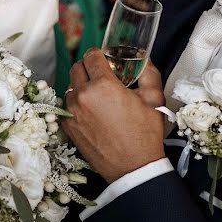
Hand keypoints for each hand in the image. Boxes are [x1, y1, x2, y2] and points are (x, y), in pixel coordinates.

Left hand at [61, 49, 165, 182]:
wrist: (133, 167)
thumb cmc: (144, 135)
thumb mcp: (154, 99)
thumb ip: (148, 73)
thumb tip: (143, 60)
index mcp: (103, 85)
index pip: (91, 55)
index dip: (99, 54)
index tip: (104, 58)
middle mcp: (83, 96)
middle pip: (76, 68)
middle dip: (88, 67)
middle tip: (101, 75)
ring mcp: (72, 112)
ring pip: (70, 87)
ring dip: (81, 86)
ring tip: (97, 96)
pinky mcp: (68, 126)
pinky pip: (67, 106)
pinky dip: (76, 104)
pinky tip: (92, 112)